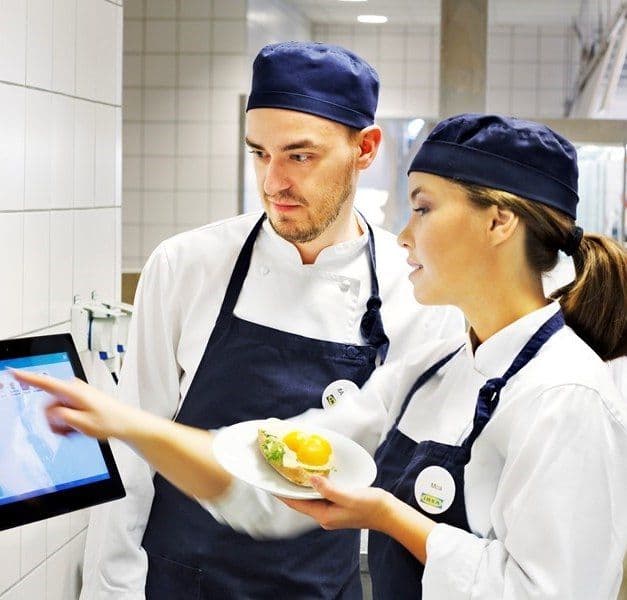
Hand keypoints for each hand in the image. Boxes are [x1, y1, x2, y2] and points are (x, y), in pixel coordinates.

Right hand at [10, 369, 140, 440]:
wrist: (125, 421)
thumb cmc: (110, 421)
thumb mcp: (83, 424)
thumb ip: (63, 417)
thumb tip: (51, 412)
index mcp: (74, 391)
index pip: (45, 383)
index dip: (27, 377)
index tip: (13, 371)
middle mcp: (74, 388)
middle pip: (48, 404)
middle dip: (53, 420)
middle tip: (69, 429)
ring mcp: (76, 393)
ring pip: (54, 409)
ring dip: (61, 422)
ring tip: (76, 428)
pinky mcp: (78, 398)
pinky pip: (63, 409)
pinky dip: (67, 419)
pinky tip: (77, 425)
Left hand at [278, 475, 392, 530]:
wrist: (388, 514)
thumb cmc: (371, 506)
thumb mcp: (350, 496)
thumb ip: (329, 489)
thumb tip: (311, 479)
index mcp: (324, 515)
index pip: (297, 504)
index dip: (283, 494)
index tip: (271, 484)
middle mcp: (325, 516)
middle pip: (302, 501)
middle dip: (290, 489)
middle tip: (280, 473)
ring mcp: (332, 512)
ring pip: (311, 498)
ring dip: (302, 487)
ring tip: (292, 473)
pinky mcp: (338, 506)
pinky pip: (321, 496)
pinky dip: (315, 487)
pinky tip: (314, 477)